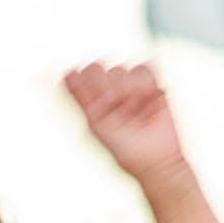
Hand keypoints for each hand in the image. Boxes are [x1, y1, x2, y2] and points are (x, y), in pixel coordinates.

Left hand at [65, 63, 187, 186]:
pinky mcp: (152, 84)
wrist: (156, 154)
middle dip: (110, 88)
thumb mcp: (96, 121)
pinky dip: (146, 82)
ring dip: (129, 88)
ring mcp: (129, 86)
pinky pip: (145, 67)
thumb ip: (81, 95)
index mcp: (92, 100)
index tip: (102, 100)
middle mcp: (109, 90)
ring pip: (122, 68)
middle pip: (103, 68)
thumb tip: (68, 73)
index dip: (92, 83)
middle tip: (119, 107)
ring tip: (135, 106)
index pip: (85, 74)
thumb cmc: (125, 147)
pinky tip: (147, 99)